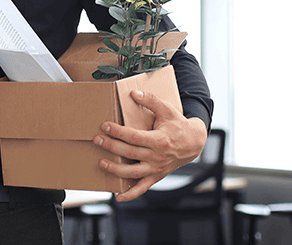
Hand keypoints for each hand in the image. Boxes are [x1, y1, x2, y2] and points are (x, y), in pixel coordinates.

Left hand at [93, 89, 207, 201]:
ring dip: (116, 170)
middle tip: (97, 140)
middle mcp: (157, 157)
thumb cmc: (177, 124)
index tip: (105, 126)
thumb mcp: (167, 109)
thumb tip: (134, 93)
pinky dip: (131, 195)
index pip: (134, 137)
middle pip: (130, 153)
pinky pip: (143, 188)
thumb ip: (150, 100)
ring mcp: (156, 169)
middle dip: (111, 147)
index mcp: (159, 140)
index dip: (118, 132)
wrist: (193, 143)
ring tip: (101, 162)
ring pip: (133, 172)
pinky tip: (118, 197)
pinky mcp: (156, 176)